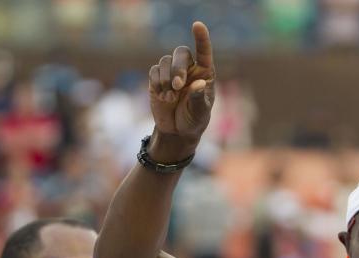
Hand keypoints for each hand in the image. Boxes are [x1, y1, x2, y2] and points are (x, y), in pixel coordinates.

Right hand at [147, 21, 215, 159]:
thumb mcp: (200, 113)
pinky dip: (157, 83)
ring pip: (165, 61)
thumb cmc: (194, 120)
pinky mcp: (157, 79)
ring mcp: (171, 72)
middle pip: (181, 53)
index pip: (204, 51)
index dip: (201, 38)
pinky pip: (154, 72)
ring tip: (170, 98)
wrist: (177, 131)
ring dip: (166, 79)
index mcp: (204, 73)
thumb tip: (199, 83)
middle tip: (178, 86)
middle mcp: (188, 69)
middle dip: (178, 68)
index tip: (197, 25)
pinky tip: (162, 97)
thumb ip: (199, 98)